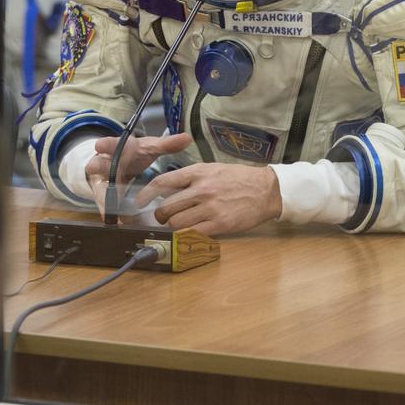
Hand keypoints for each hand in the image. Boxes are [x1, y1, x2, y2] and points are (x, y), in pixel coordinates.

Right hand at [84, 132, 193, 213]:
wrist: (120, 163)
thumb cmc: (134, 154)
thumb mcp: (149, 147)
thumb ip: (166, 144)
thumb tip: (187, 138)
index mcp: (116, 148)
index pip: (108, 143)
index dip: (104, 145)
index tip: (100, 145)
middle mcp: (105, 163)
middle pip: (97, 164)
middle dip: (96, 166)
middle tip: (94, 167)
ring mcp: (102, 181)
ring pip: (99, 188)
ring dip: (103, 197)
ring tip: (108, 208)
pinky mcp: (103, 196)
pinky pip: (105, 205)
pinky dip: (109, 213)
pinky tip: (115, 222)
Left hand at [136, 163, 282, 236]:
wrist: (266, 190)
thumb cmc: (239, 179)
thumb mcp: (212, 169)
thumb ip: (191, 178)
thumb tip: (168, 189)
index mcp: (198, 172)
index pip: (162, 182)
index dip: (146, 194)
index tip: (139, 202)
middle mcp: (201, 189)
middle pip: (166, 207)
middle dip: (160, 216)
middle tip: (162, 219)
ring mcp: (210, 207)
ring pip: (176, 223)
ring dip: (172, 227)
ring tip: (176, 226)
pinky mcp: (219, 224)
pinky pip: (193, 233)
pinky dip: (186, 236)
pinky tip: (188, 234)